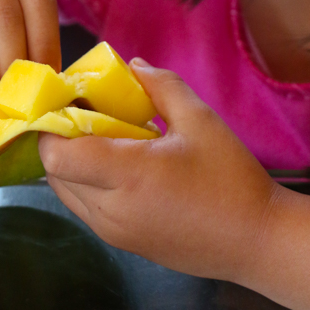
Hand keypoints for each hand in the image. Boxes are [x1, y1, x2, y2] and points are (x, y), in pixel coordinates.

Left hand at [39, 60, 281, 282]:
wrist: (256, 241)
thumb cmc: (231, 178)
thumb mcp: (201, 120)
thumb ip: (163, 87)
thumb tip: (132, 66)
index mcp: (128, 175)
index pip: (56, 156)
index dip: (52, 126)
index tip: (72, 100)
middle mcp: (110, 210)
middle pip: (54, 172)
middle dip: (61, 138)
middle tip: (90, 111)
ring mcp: (113, 232)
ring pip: (66, 192)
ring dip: (73, 162)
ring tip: (107, 136)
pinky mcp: (122, 243)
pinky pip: (86, 207)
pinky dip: (88, 182)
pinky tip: (121, 163)